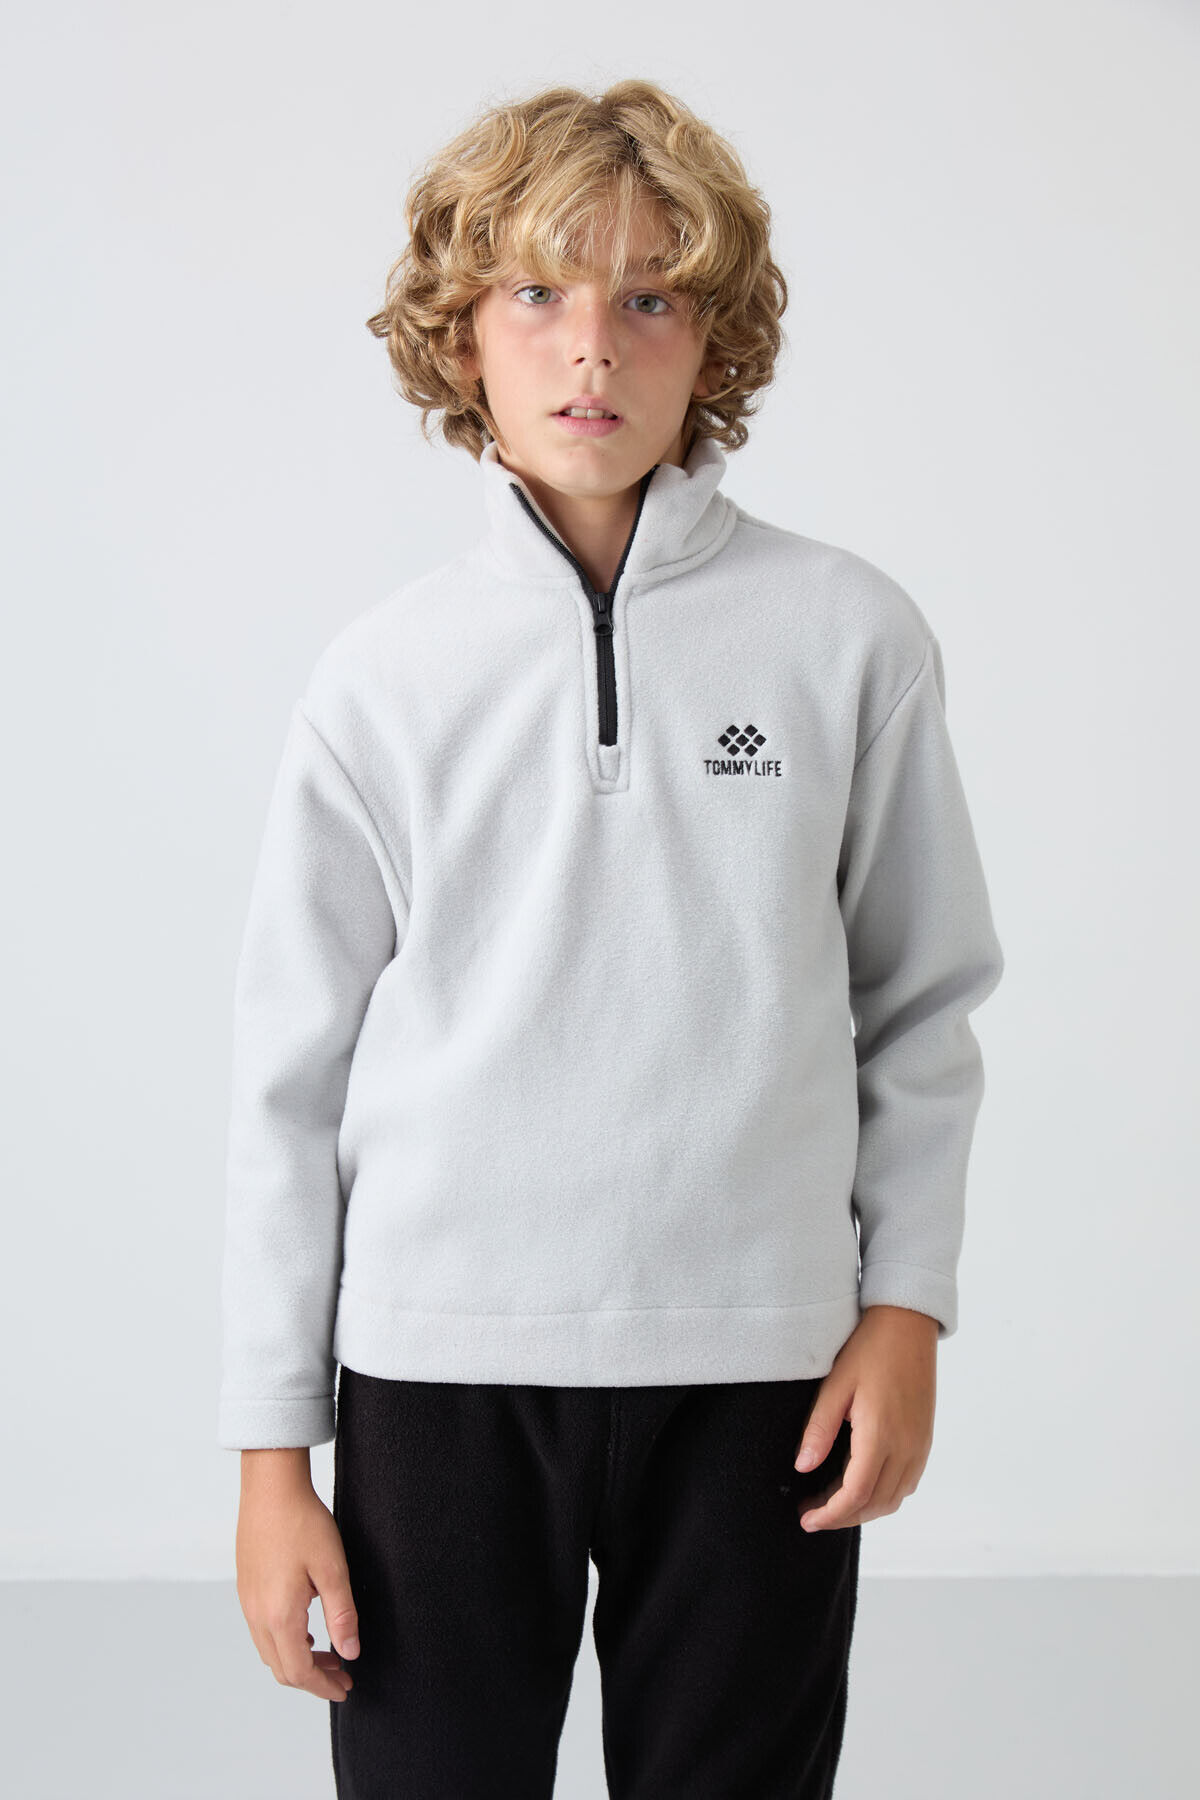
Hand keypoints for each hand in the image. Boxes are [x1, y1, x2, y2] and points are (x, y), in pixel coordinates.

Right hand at [236, 1463, 360, 1702]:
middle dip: (313, 1678)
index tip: (345, 1689)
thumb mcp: (332, 1568)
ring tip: (329, 1653)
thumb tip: (350, 1652)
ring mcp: (247, 1602)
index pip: (299, 1670)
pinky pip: (262, 1632)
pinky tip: (306, 1630)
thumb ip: (342, 1614)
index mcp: (279, 1615)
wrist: (270, 1487)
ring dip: (298, 1660)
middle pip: (281, 1668)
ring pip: (270, 1651)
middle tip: (342, 1675)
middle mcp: (257, 1615)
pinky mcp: (246, 1588)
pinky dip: (284, 1642)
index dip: (323, 1687)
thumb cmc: (302, 1522)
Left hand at [791, 1304, 937, 1531]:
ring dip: (864, 1509)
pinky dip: (884, 1494)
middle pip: (876, 1504)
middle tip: (812, 1513)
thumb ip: (819, 1429)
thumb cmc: (870, 1348)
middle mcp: (906, 1447)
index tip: (806, 1519)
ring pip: (894, 1498)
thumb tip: (803, 1467)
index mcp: (881, 1435)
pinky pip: (907, 1482)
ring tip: (832, 1501)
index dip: (830, 1515)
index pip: (855, 1495)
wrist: (908, 1323)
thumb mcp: (835, 1385)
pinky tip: (862, 1484)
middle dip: (842, 1517)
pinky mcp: (925, 1438)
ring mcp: (920, 1444)